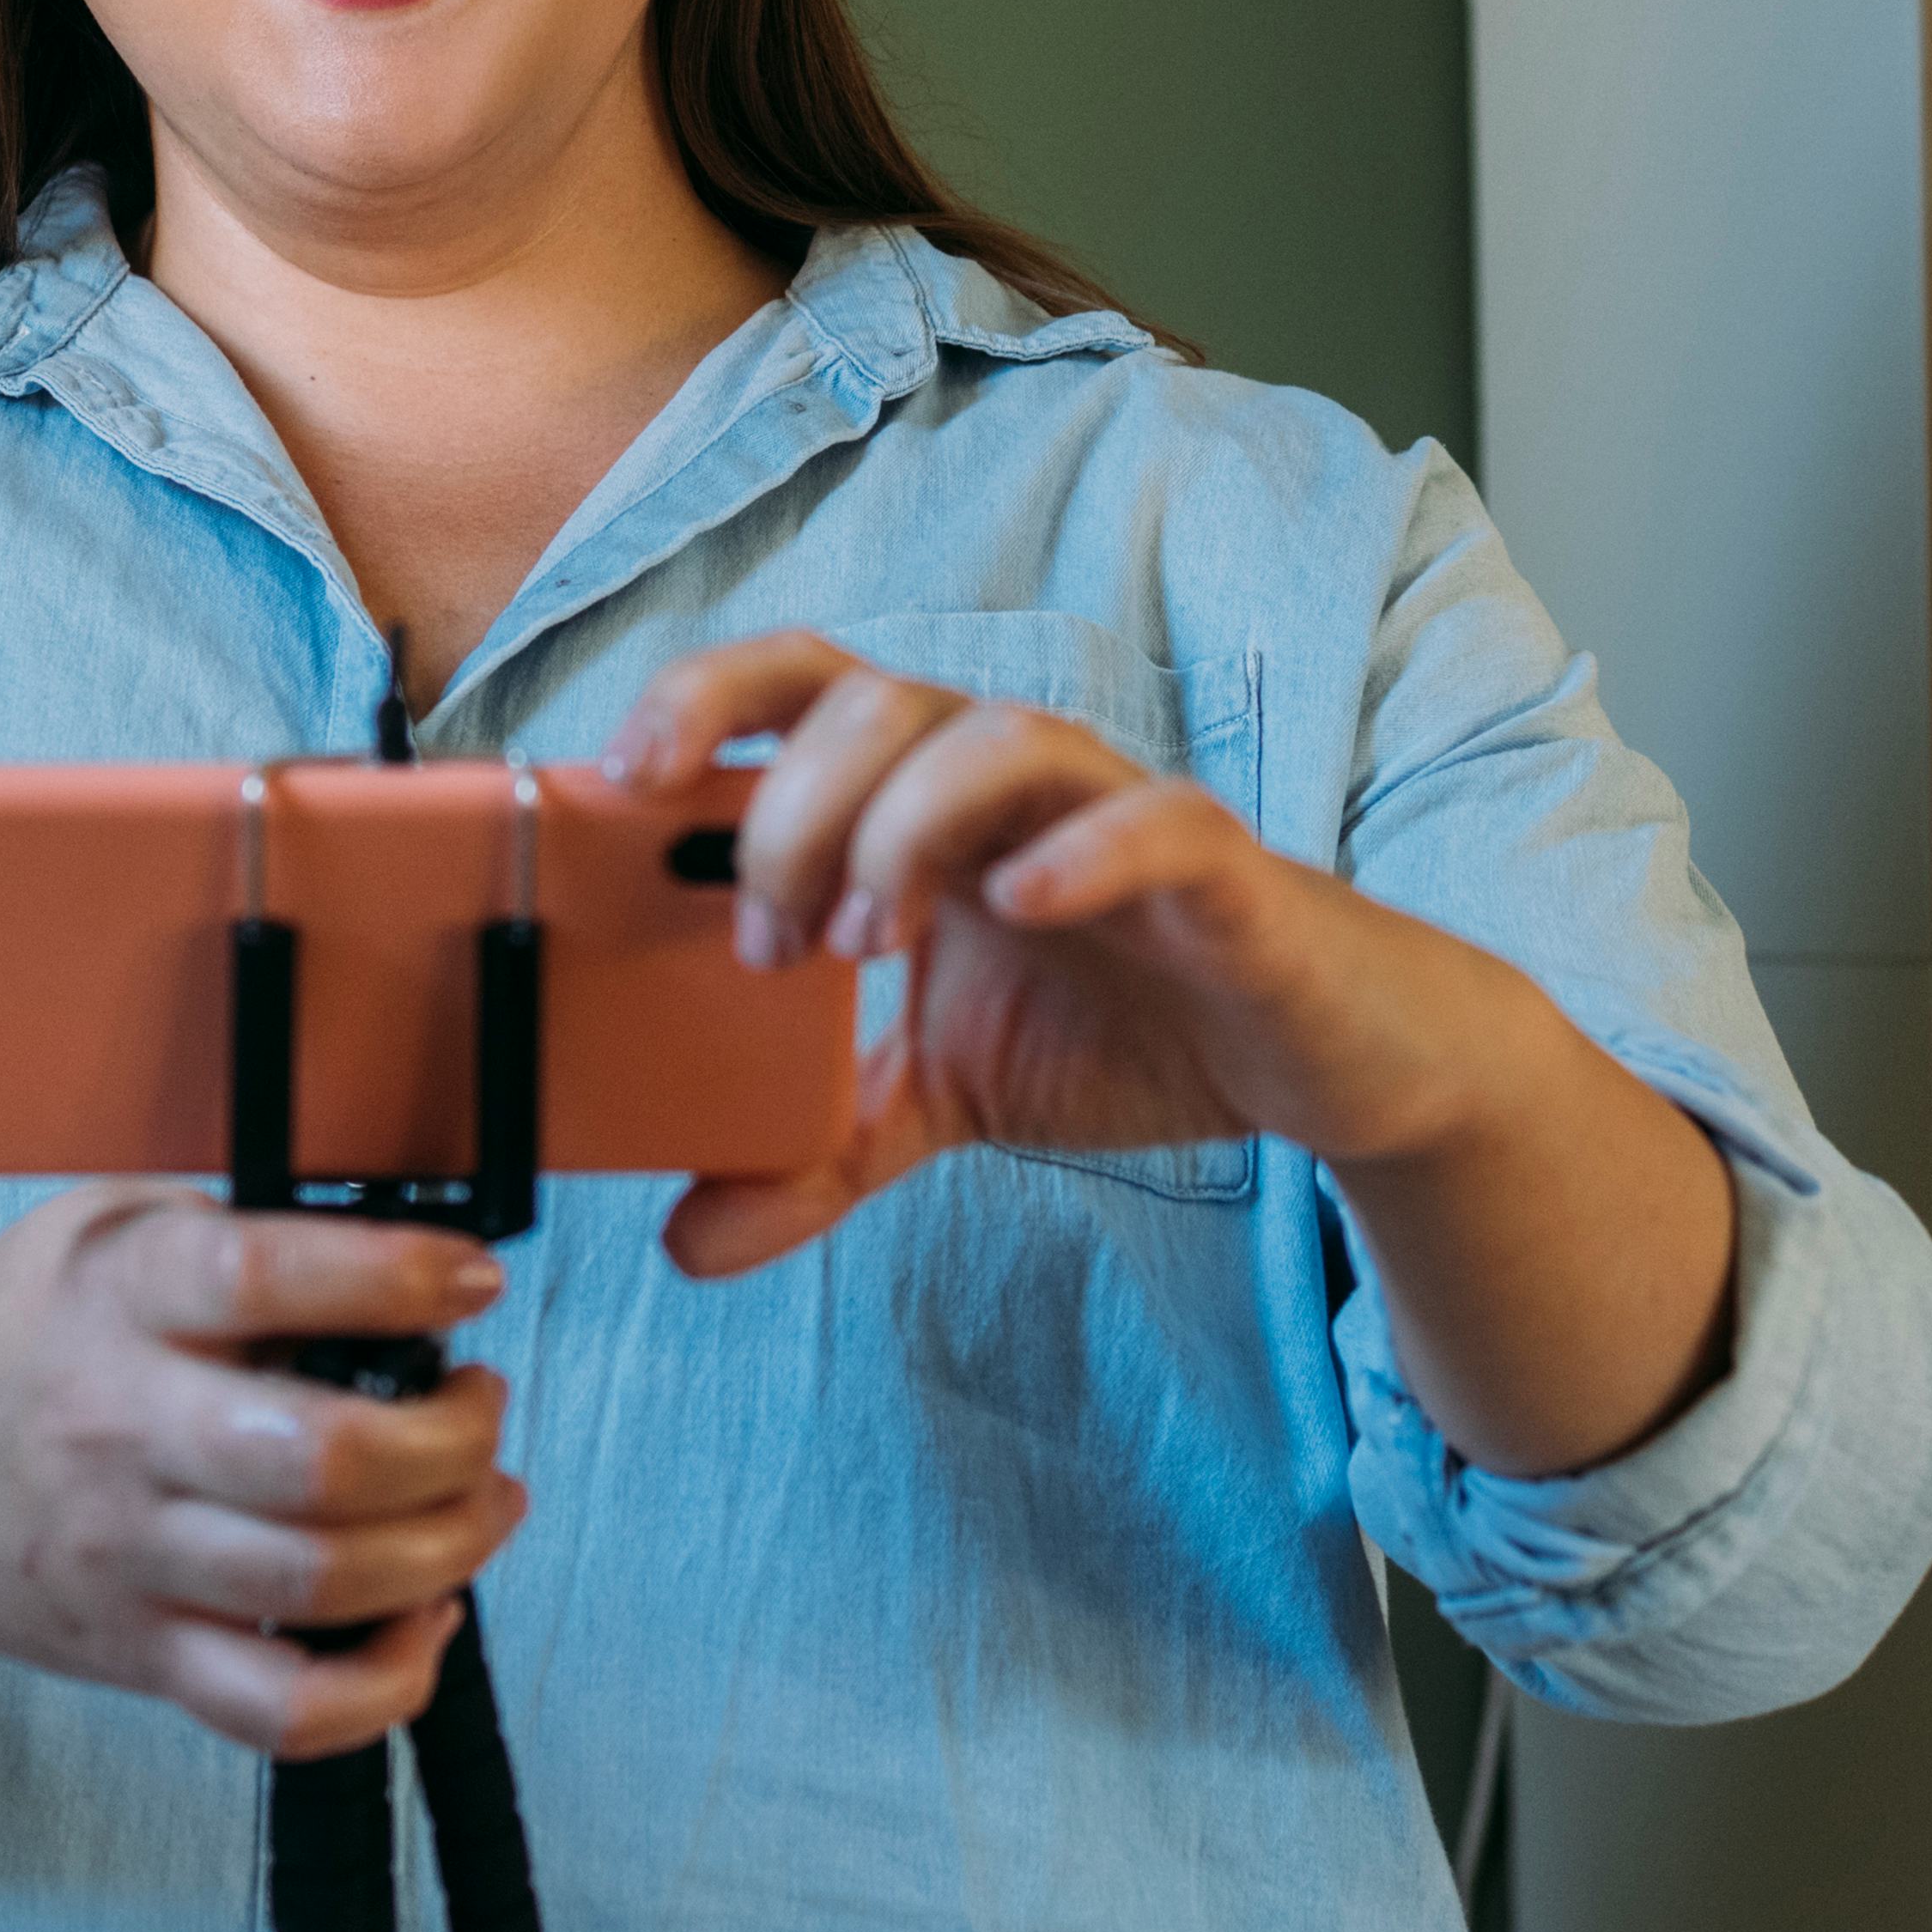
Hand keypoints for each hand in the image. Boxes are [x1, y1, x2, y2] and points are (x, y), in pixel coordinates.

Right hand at [0, 1181, 525, 1759]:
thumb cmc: (23, 1337)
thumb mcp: (102, 1226)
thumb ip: (235, 1228)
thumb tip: (406, 1264)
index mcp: (116, 1301)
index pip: (260, 1282)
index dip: (393, 1277)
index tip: (467, 1277)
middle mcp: (119, 1433)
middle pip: (321, 1463)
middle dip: (449, 1439)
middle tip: (477, 1405)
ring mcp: (130, 1559)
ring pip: (325, 1585)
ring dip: (450, 1547)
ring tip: (478, 1496)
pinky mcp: (144, 1655)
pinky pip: (285, 1709)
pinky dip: (387, 1682)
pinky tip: (421, 1617)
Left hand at [604, 632, 1549, 1280]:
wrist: (1316, 1066)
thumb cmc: (1128, 1032)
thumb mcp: (942, 1099)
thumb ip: (819, 1152)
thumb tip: (687, 1240)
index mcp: (927, 804)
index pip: (796, 691)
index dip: (699, 702)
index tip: (615, 788)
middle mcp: (1009, 780)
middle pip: (870, 696)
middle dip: (785, 808)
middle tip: (765, 945)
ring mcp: (1113, 811)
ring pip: (991, 735)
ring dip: (900, 825)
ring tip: (867, 946)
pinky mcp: (1217, 873)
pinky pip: (1151, 822)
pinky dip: (1079, 849)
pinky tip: (1022, 902)